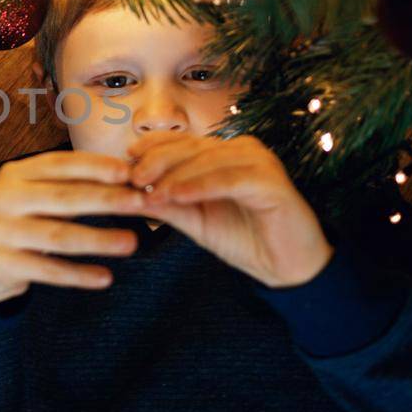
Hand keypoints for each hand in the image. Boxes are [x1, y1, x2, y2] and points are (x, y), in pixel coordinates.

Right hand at [0, 151, 150, 305]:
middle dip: (107, 199)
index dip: (95, 167)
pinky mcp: (1, 263)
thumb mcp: (30, 196)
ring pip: (58, 236)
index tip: (128, 172)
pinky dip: (78, 275)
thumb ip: (65, 186)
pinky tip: (105, 278)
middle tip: (142, 202)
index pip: (59, 165)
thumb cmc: (15, 223)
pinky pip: (47, 270)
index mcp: (14, 174)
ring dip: (99, 239)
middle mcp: (3, 198)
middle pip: (64, 198)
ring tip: (132, 243)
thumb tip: (124, 179)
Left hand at [127, 131, 331, 287]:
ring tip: (149, 190)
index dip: (152, 148)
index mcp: (224, 153)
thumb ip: (167, 204)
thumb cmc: (244, 240)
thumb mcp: (196, 220)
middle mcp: (242, 150)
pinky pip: (228, 179)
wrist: (286, 268)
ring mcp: (259, 162)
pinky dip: (200, 186)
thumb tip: (129, 193)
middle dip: (158, 161)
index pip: (183, 142)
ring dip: (176, 175)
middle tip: (131, 177)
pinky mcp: (270, 181)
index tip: (124, 162)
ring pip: (208, 160)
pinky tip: (177, 196)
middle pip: (191, 147)